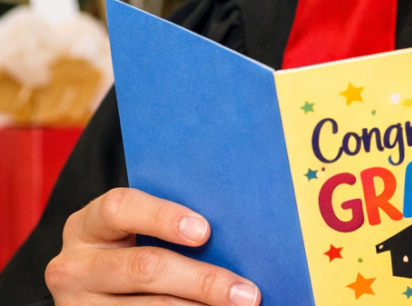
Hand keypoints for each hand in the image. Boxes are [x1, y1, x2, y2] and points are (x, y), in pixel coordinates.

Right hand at [46, 188, 261, 305]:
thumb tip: (237, 231)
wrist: (94, 290)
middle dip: (203, 281)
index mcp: (87, 226)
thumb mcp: (135, 231)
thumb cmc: (131, 248)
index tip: (205, 231)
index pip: (119, 208)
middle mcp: (74, 267)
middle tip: (247, 293)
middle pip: (145, 268)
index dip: (163, 217)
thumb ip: (171, 226)